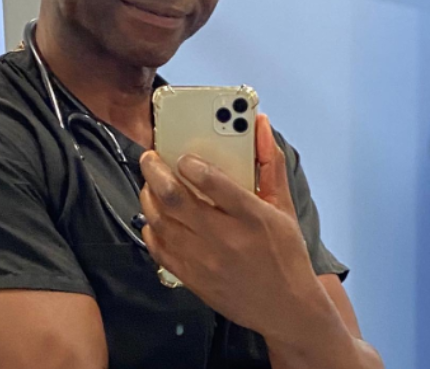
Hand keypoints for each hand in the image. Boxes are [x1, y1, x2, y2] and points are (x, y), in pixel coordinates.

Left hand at [139, 114, 317, 340]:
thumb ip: (269, 163)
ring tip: (150, 183)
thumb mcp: (284, 207)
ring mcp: (204, 260)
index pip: (214, 183)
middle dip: (154, 172)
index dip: (191, 164)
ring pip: (160, 220)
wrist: (285, 310)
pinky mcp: (191, 277)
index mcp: (252, 217)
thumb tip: (259, 123)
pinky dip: (150, 226)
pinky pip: (157, 247)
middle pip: (175, 199)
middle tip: (150, 158)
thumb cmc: (285, 253)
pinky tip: (154, 215)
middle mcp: (224, 238)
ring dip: (148, 196)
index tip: (182, 155)